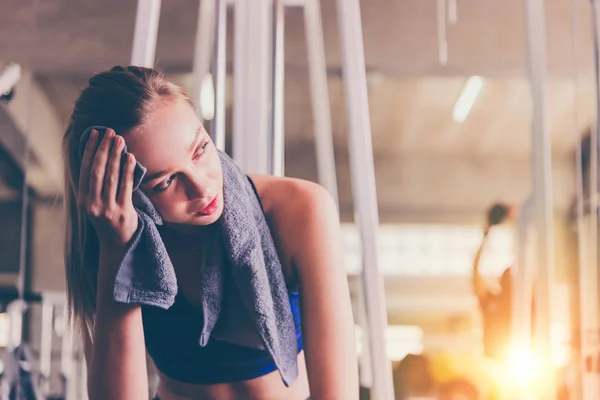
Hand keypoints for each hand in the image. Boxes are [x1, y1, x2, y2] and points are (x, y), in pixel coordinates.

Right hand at [78, 128, 137, 251]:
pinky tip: (130, 157)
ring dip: (116, 156)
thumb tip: (100, 155)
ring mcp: (107, 209)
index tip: (95, 133)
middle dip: (104, 149)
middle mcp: (92, 204)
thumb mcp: (96, 204)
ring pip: (111, 177)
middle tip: (110, 132)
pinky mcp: (122, 212)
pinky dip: (127, 170)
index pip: (85, 169)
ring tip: (120, 140)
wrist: (118, 245)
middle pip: (97, 170)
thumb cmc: (109, 219)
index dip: (90, 150)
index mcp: (83, 200)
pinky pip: (125, 187)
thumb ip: (95, 185)